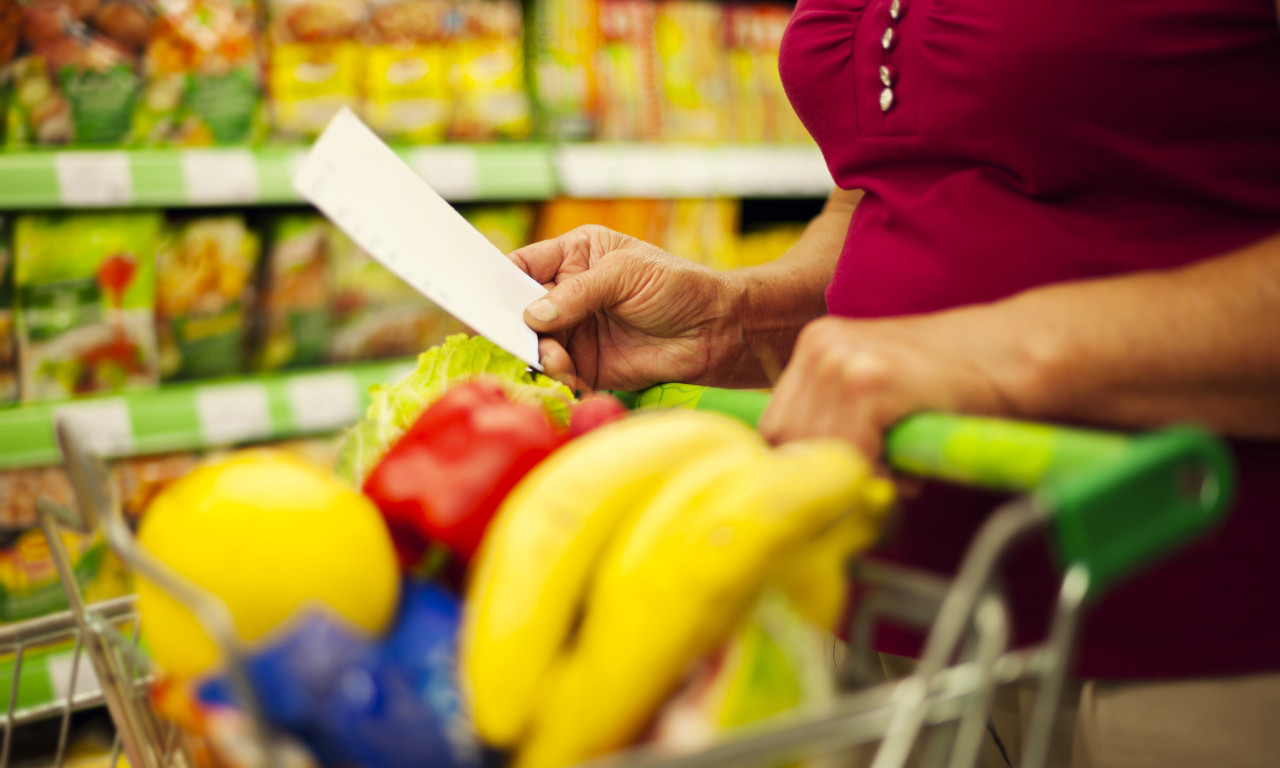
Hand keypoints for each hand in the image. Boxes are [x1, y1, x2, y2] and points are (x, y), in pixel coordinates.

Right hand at [509, 225, 742, 391]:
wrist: (716, 331)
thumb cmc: (677, 286)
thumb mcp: (626, 274)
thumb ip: (578, 292)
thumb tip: (533, 314)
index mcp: (574, 255)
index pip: (523, 265)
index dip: (498, 281)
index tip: (479, 298)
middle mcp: (568, 293)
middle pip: (521, 310)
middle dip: (515, 326)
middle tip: (514, 337)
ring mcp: (575, 331)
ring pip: (536, 345)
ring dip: (541, 355)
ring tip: (558, 360)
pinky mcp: (587, 366)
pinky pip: (559, 375)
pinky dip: (559, 379)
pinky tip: (572, 377)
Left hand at [759, 312, 1021, 460]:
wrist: (1013, 356)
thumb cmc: (949, 387)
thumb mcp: (877, 392)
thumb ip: (836, 424)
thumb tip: (801, 483)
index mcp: (815, 345)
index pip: (775, 426)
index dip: (803, 464)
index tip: (837, 482)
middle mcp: (820, 345)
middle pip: (785, 439)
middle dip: (825, 472)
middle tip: (874, 481)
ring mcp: (842, 359)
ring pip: (816, 448)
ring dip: (854, 474)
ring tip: (896, 472)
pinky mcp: (870, 379)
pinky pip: (850, 450)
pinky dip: (875, 472)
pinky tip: (907, 470)